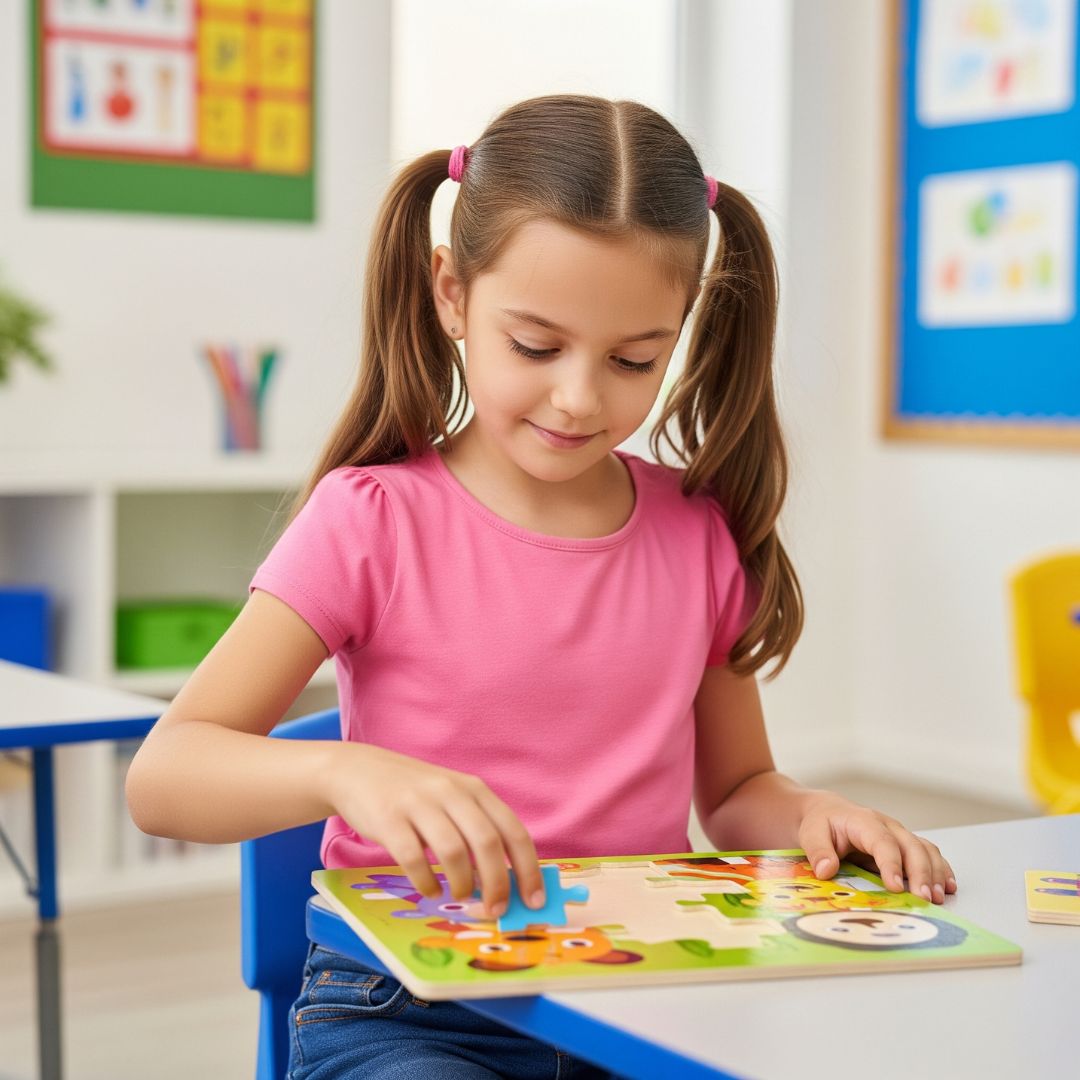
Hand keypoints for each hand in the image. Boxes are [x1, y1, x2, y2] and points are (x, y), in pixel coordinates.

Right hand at [327, 742, 545, 918]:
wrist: (357, 770)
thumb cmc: (413, 793)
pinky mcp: (389, 818)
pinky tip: (429, 889)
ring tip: (460, 896)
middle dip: (497, 884)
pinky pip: (413, 857)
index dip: (528, 869)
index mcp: (475, 789)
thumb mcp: (451, 798)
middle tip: (496, 910)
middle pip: (487, 843)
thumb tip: (503, 881)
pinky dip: (426, 881)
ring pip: (453, 851)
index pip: (513, 831)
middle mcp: (451, 792)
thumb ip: (476, 829)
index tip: (534, 901)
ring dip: (461, 884)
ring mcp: (419, 803)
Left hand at [796, 791, 956, 904]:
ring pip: (925, 850)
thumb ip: (818, 851)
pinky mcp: (905, 846)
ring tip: (937, 898)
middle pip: (911, 847)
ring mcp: (899, 836)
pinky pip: (929, 854)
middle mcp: (888, 827)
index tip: (896, 887)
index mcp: (864, 822)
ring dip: (935, 873)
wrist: (827, 812)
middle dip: (920, 873)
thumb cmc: (821, 823)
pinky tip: (947, 888)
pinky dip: (941, 870)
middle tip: (924, 899)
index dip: (891, 864)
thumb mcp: (811, 833)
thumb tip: (826, 871)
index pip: (882, 842)